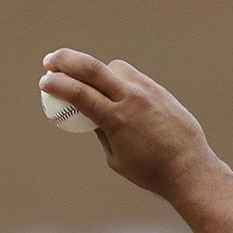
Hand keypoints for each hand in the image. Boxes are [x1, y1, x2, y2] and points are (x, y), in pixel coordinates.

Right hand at [40, 48, 218, 198]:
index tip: (43, 82)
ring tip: (85, 82)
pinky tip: (110, 89)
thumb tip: (90, 114)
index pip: (80, 94)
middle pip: (93, 69)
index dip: (58, 85)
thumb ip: (101, 131)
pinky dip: (115, 79)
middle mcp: (131, 99)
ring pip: (113, 68)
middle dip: (67, 61)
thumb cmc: (149, 170)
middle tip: (49, 61)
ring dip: (95, 71)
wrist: (188, 167)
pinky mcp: (158, 90)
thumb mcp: (115, 157)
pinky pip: (130, 76)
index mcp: (116, 120)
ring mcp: (147, 91)